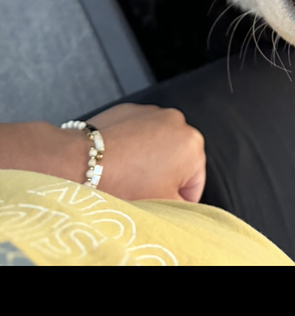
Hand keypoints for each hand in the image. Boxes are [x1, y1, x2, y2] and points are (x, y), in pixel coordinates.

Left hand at [0, 106, 205, 204]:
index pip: (194, 184)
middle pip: (178, 161)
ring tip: (126, 174)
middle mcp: (177, 122)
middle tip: (140, 189)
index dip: (175, 200)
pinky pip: (139, 132)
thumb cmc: (121, 184)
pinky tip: (117, 159)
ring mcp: (153, 111)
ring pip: (158, 145)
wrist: (80, 162)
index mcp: (193, 145)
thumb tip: (186, 207)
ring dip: (148, 159)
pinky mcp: (130, 108)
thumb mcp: (162, 205)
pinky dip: (132, 145)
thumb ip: (184, 208)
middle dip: (163, 175)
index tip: (156, 202)